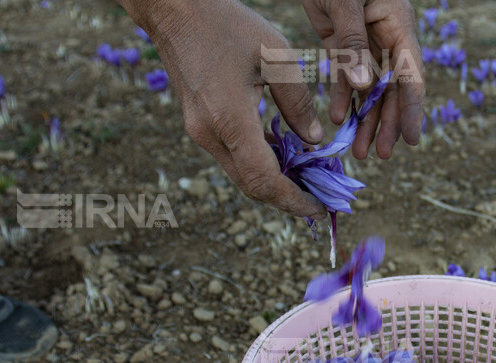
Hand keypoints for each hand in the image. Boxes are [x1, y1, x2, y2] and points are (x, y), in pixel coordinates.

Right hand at [119, 0, 326, 218]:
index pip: (264, 180)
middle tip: (319, 202)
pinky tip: (284, 157)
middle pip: (252, 185)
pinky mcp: (199, 126)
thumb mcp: (276, 58)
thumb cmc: (228, 26)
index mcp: (230, 120)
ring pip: (242, 174)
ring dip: (274, 183)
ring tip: (308, 181)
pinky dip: (260, 164)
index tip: (319, 210)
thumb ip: (298, 103)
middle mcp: (210, 135)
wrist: (176, 11)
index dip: (294, 201)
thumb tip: (312, 142)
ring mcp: (201, 132)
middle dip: (287, 199)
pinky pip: (233, 157)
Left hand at [301, 0, 424, 158]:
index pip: (411, 75)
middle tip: (379, 155)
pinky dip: (344, 97)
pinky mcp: (343, 40)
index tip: (412, 141)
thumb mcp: (345, 2)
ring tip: (356, 149)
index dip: (412, 110)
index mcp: (398, 25)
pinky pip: (348, 75)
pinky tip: (338, 119)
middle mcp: (387, 36)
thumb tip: (366, 88)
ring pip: (371, 87)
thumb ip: (354, 44)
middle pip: (393, 88)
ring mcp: (365, 40)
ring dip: (365, 118)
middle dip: (386, 123)